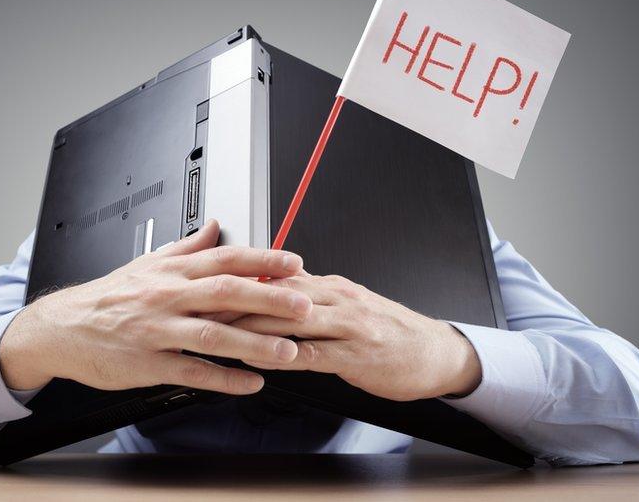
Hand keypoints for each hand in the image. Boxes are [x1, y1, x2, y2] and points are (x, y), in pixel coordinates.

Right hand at [0, 220, 312, 394]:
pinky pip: (192, 372)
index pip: (224, 258)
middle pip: (225, 292)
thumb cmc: (108, 297)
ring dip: (254, 343)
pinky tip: (251, 382)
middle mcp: (167, 297)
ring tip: (288, 350)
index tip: (294, 263)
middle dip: (268, 298)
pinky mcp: (148, 364)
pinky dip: (224, 378)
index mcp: (171, 271)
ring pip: (213, 335)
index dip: (262, 259)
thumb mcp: (147, 263)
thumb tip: (215, 226)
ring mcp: (158, 331)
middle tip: (303, 305)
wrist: (62, 328)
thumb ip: (186, 247)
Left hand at [232, 274, 481, 400]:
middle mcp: (337, 299)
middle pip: (279, 294)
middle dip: (238, 300)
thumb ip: (313, 296)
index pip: (279, 277)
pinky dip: (284, 355)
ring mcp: (347, 326)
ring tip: (221, 331)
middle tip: (203, 305)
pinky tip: (262, 360)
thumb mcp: (349, 304)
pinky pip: (313, 353)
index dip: (242, 281)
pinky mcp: (355, 355)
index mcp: (331, 286)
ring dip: (254, 326)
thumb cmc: (389, 331)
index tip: (211, 284)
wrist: (435, 352)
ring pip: (292, 320)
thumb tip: (275, 286)